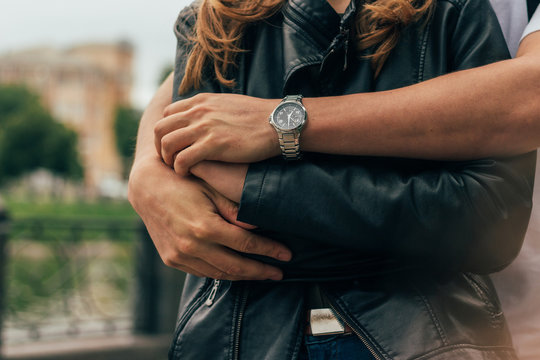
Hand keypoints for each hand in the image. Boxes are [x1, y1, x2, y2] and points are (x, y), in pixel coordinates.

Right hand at [128, 157, 291, 280]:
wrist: (146, 188)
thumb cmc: (183, 182)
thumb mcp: (211, 189)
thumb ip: (233, 209)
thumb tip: (257, 225)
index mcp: (205, 227)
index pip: (246, 244)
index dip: (269, 251)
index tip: (286, 255)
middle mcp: (192, 246)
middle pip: (236, 266)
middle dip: (261, 271)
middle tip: (279, 273)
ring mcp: (180, 256)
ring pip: (219, 274)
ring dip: (242, 276)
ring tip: (261, 274)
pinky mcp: (171, 260)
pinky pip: (202, 272)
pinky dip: (221, 273)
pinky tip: (235, 270)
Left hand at [154, 93, 280, 174]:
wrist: (278, 122)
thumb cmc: (258, 117)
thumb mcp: (229, 104)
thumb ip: (212, 109)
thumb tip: (206, 116)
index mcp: (201, 101)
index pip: (168, 114)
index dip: (166, 132)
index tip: (174, 146)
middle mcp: (199, 112)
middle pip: (162, 129)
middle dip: (161, 147)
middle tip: (170, 160)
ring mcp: (205, 127)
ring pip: (168, 144)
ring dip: (168, 159)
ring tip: (178, 168)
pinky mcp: (213, 145)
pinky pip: (182, 159)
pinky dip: (180, 169)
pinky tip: (188, 173)